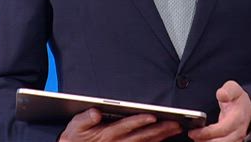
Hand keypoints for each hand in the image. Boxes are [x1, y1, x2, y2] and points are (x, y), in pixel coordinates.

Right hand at [58, 108, 182, 141]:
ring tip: (175, 129)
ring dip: (161, 137)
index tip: (152, 116)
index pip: (125, 126)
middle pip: (141, 136)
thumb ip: (85, 119)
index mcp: (106, 134)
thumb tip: (95, 112)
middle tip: (175, 123)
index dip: (139, 121)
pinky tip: (165, 140)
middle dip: (159, 129)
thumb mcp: (75, 127)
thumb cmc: (75, 138)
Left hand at [188, 81, 250, 141]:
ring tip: (196, 139)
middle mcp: (238, 131)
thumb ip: (228, 91)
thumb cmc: (239, 99)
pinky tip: (202, 141)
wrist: (249, 108)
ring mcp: (237, 138)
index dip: (207, 133)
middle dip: (205, 141)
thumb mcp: (234, 89)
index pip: (222, 129)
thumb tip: (221, 95)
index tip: (193, 131)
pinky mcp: (233, 141)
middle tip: (192, 136)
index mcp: (237, 117)